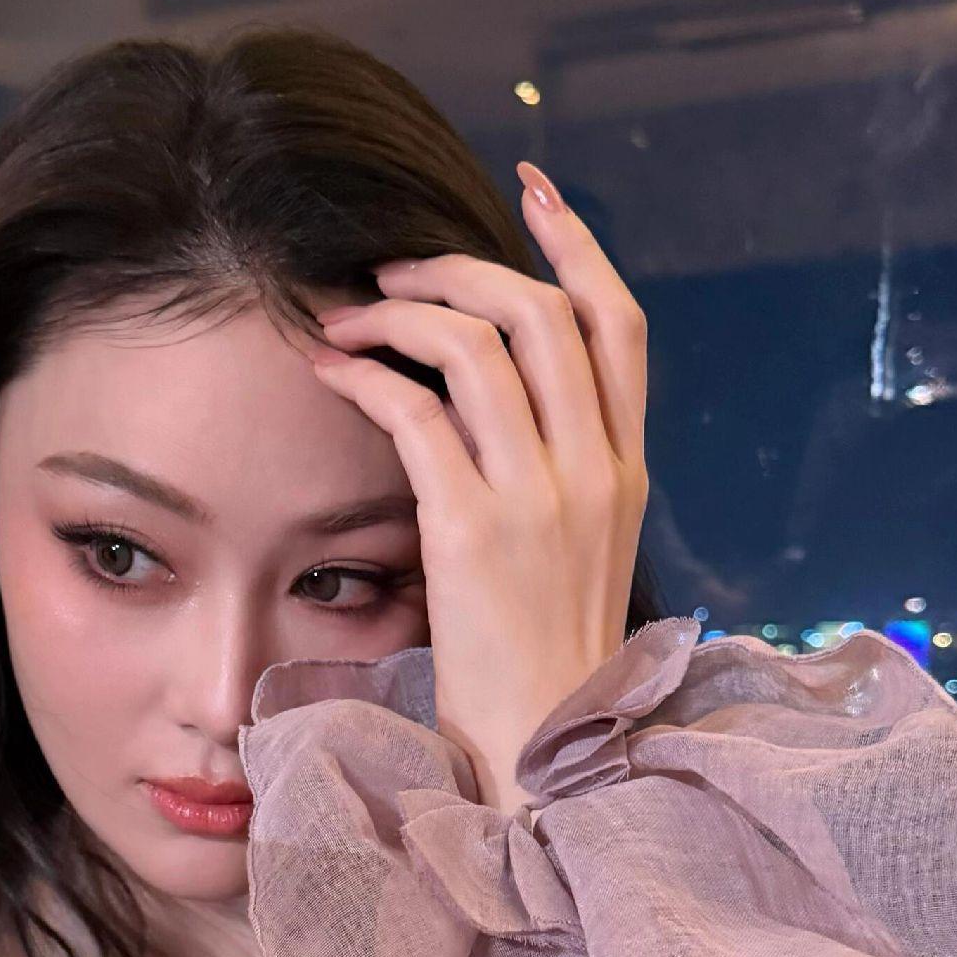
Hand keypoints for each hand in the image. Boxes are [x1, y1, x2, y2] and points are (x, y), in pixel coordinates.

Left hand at [308, 163, 649, 811]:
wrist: (546, 764)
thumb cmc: (543, 673)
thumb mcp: (578, 560)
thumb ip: (558, 478)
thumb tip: (499, 407)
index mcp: (626, 473)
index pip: (620, 324)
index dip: (577, 246)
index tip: (532, 192)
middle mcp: (596, 473)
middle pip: (546, 312)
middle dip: (461, 270)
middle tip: (393, 273)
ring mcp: (542, 502)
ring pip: (483, 345)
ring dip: (401, 311)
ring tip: (344, 319)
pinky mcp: (476, 536)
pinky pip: (417, 413)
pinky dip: (367, 375)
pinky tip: (329, 375)